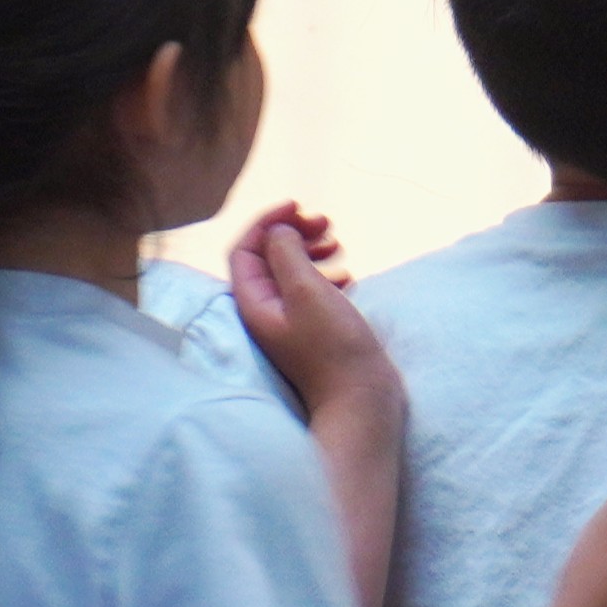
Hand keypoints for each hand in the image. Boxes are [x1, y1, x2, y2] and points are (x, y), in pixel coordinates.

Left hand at [232, 205, 405, 433]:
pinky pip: (310, 291)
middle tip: (325, 223)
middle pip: (267, 259)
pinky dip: (324, 273)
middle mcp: (266, 312)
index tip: (300, 207)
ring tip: (336, 242)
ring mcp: (290, 323)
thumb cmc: (333, 346)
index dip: (267, 223)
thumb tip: (279, 231)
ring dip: (309, 250)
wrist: (361, 399)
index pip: (245, 250)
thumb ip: (287, 254)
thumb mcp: (307, 291)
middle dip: (292, 233)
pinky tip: (347, 274)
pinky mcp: (313, 331)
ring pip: (290, 273)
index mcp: (254, 303)